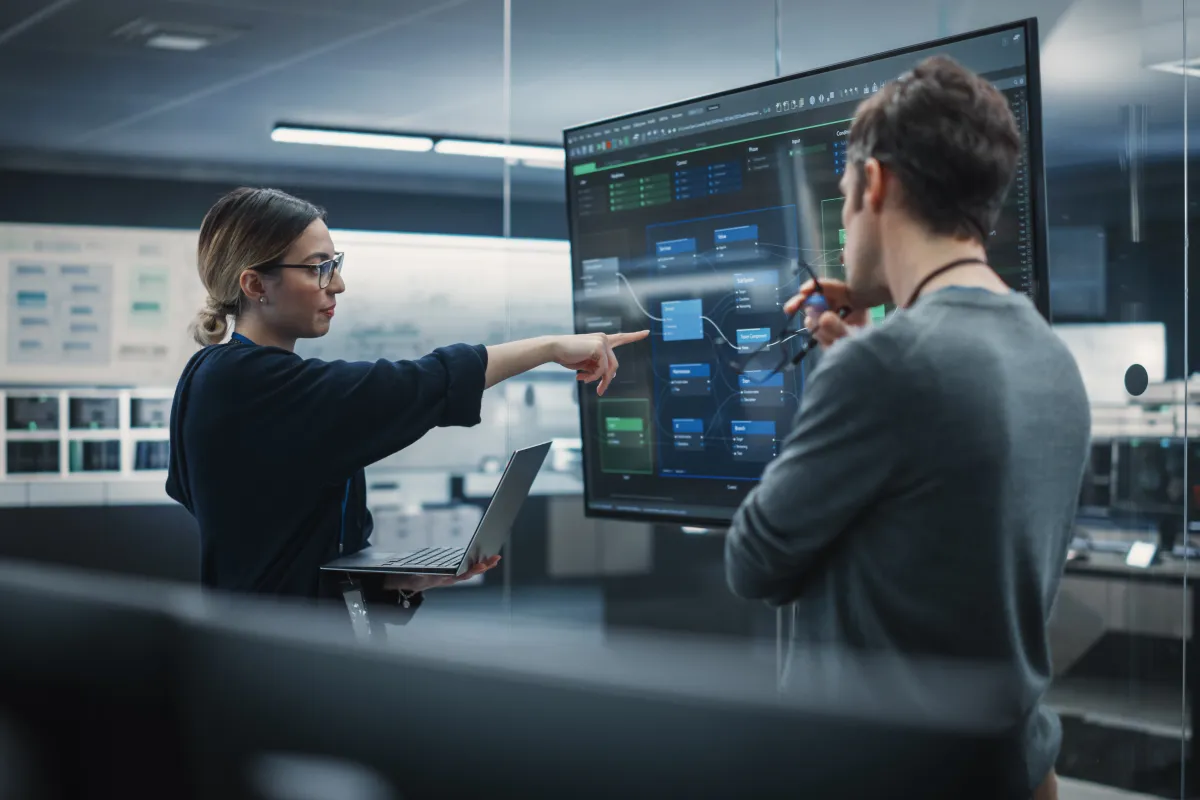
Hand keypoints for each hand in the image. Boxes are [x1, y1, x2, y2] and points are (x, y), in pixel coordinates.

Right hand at [382, 555, 500, 592]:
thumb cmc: (416, 578)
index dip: (472, 571)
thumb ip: (425, 576)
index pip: (462, 575)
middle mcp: (452, 578)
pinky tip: (486, 559)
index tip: (482, 566)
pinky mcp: (454, 571)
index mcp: (445, 579)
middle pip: (471, 572)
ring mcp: (454, 575)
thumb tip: (430, 574)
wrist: (412, 581)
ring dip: (484, 564)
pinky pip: (468, 567)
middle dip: (484, 566)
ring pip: (472, 570)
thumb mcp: (418, 577)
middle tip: (495, 559)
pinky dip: (478, 563)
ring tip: (495, 558)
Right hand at [551, 331, 649, 394]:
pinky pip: (602, 369)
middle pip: (614, 365)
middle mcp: (604, 339)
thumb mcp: (586, 364)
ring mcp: (602, 342)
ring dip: (599, 380)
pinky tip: (580, 376)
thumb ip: (599, 367)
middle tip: (599, 391)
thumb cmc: (568, 355)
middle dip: (606, 380)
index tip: (647, 333)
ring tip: (584, 382)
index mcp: (602, 341)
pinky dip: (593, 376)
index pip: (621, 338)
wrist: (554, 348)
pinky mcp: (599, 347)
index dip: (634, 336)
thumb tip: (611, 376)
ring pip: (609, 368)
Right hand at [783, 279, 870, 348]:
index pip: (831, 288)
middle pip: (819, 297)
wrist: (869, 362)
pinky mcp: (829, 329)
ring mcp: (834, 317)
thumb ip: (840, 328)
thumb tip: (822, 317)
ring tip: (830, 339)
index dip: (816, 286)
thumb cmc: (867, 347)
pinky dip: (820, 337)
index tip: (802, 291)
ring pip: (815, 316)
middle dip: (803, 303)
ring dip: (816, 328)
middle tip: (788, 309)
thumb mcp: (855, 337)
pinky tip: (831, 344)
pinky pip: (816, 329)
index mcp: (853, 300)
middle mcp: (843, 306)